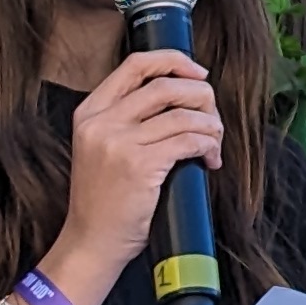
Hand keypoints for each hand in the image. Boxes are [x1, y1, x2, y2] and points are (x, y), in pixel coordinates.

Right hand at [51, 48, 222, 301]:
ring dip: (210, 125)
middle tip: (213, 115)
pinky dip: (208, 145)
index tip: (198, 72)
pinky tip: (210, 158)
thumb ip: (126, 119)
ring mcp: (119, 143)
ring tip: (215, 141)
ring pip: (182, 114)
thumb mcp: (100, 148)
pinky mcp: (140, 165)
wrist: (91, 242)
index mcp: (90, 112)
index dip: (173, 61)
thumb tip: (180, 95)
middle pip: (165, 85)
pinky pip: (188, 140)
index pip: (135, 65)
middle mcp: (101, 122)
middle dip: (201, 95)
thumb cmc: (103, 200)